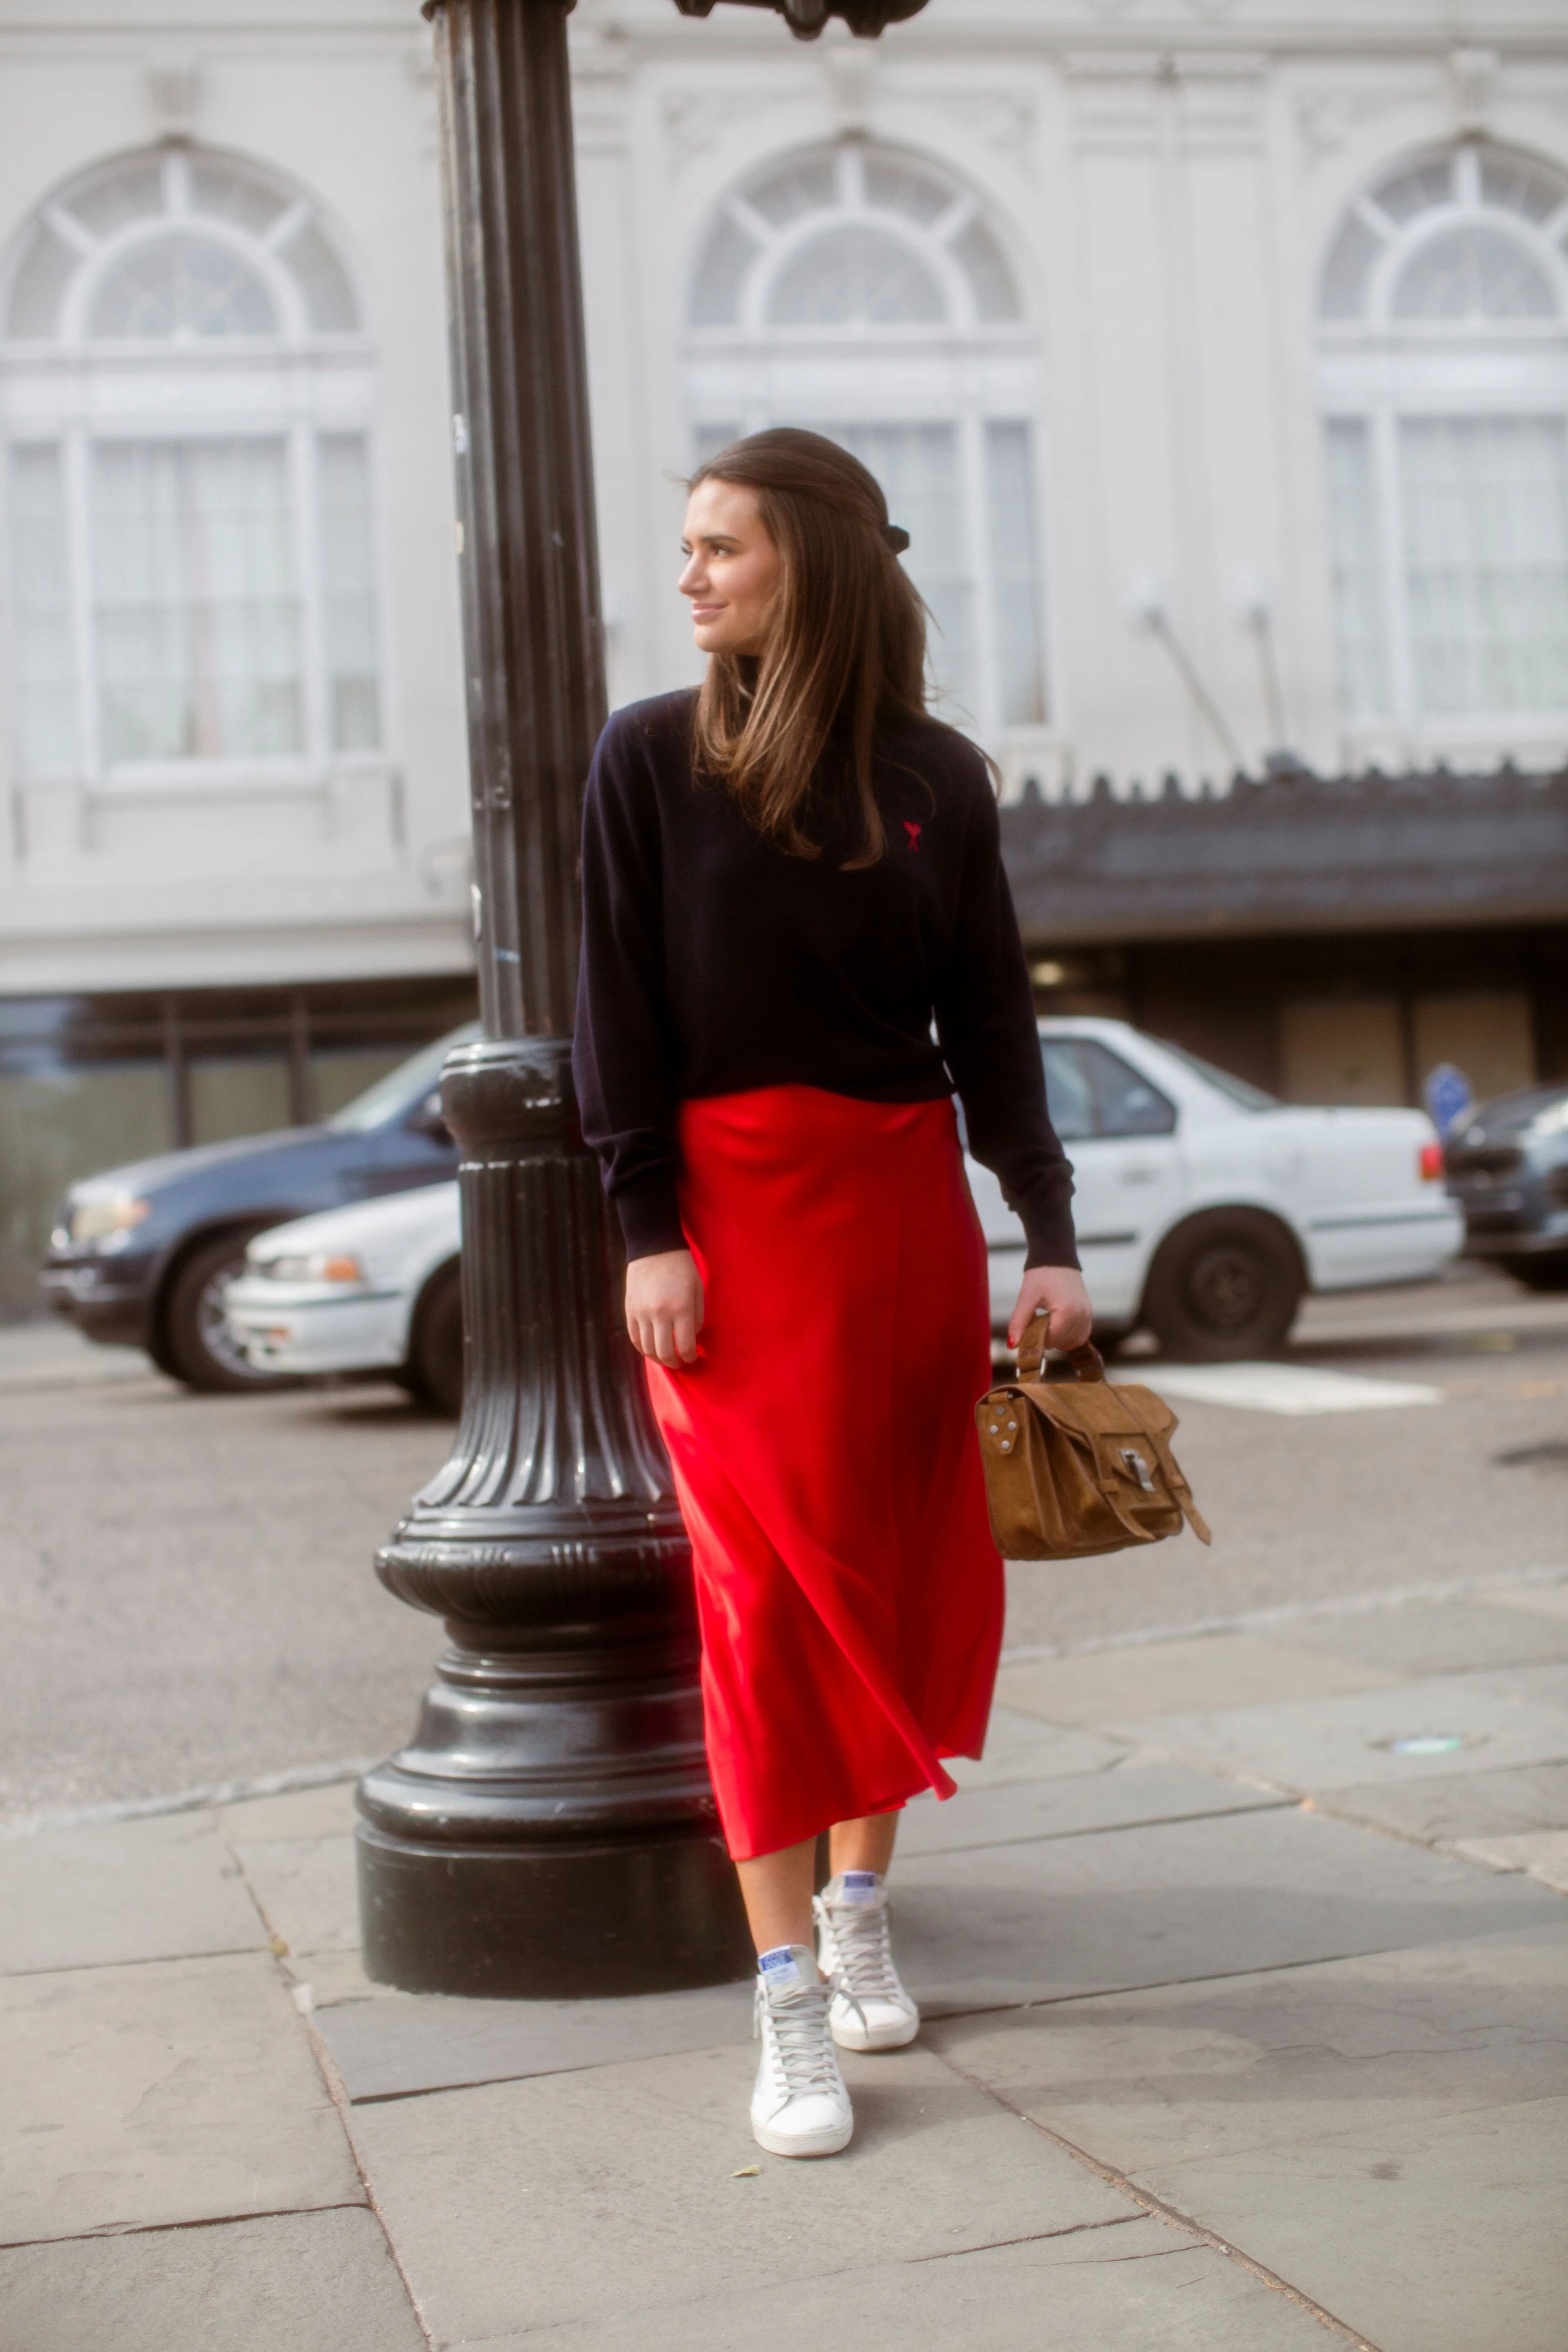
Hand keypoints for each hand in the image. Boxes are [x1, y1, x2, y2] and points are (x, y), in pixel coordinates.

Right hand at [626, 1249, 704, 1367]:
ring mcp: (641, 1313)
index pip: (685, 1345)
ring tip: (666, 1358)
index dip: (690, 1357)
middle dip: (674, 1363)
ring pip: (647, 1348)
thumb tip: (692, 1338)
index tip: (693, 1357)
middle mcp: (659, 1314)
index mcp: (681, 1308)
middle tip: (680, 1363)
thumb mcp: (697, 1290)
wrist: (654, 1248)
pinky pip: (634, 1338)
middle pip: (664, 1352)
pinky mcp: (630, 1310)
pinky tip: (651, 1349)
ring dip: (658, 1358)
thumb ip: (697, 1317)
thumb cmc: (682, 1269)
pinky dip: (643, 1348)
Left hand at [1007, 1264, 1092, 1354]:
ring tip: (1046, 1321)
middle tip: (1036, 1321)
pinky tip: (1057, 1325)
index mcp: (1066, 1312)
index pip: (1050, 1341)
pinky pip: (1081, 1335)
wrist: (1057, 1258)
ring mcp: (1088, 1315)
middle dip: (1046, 1337)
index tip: (1027, 1329)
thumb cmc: (1041, 1275)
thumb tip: (1012, 1345)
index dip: (1035, 1338)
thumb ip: (1019, 1322)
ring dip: (1057, 1338)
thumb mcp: (1026, 1297)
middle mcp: (1081, 1316)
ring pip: (1072, 1342)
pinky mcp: (1089, 1313)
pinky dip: (1069, 1336)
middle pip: (1060, 1343)